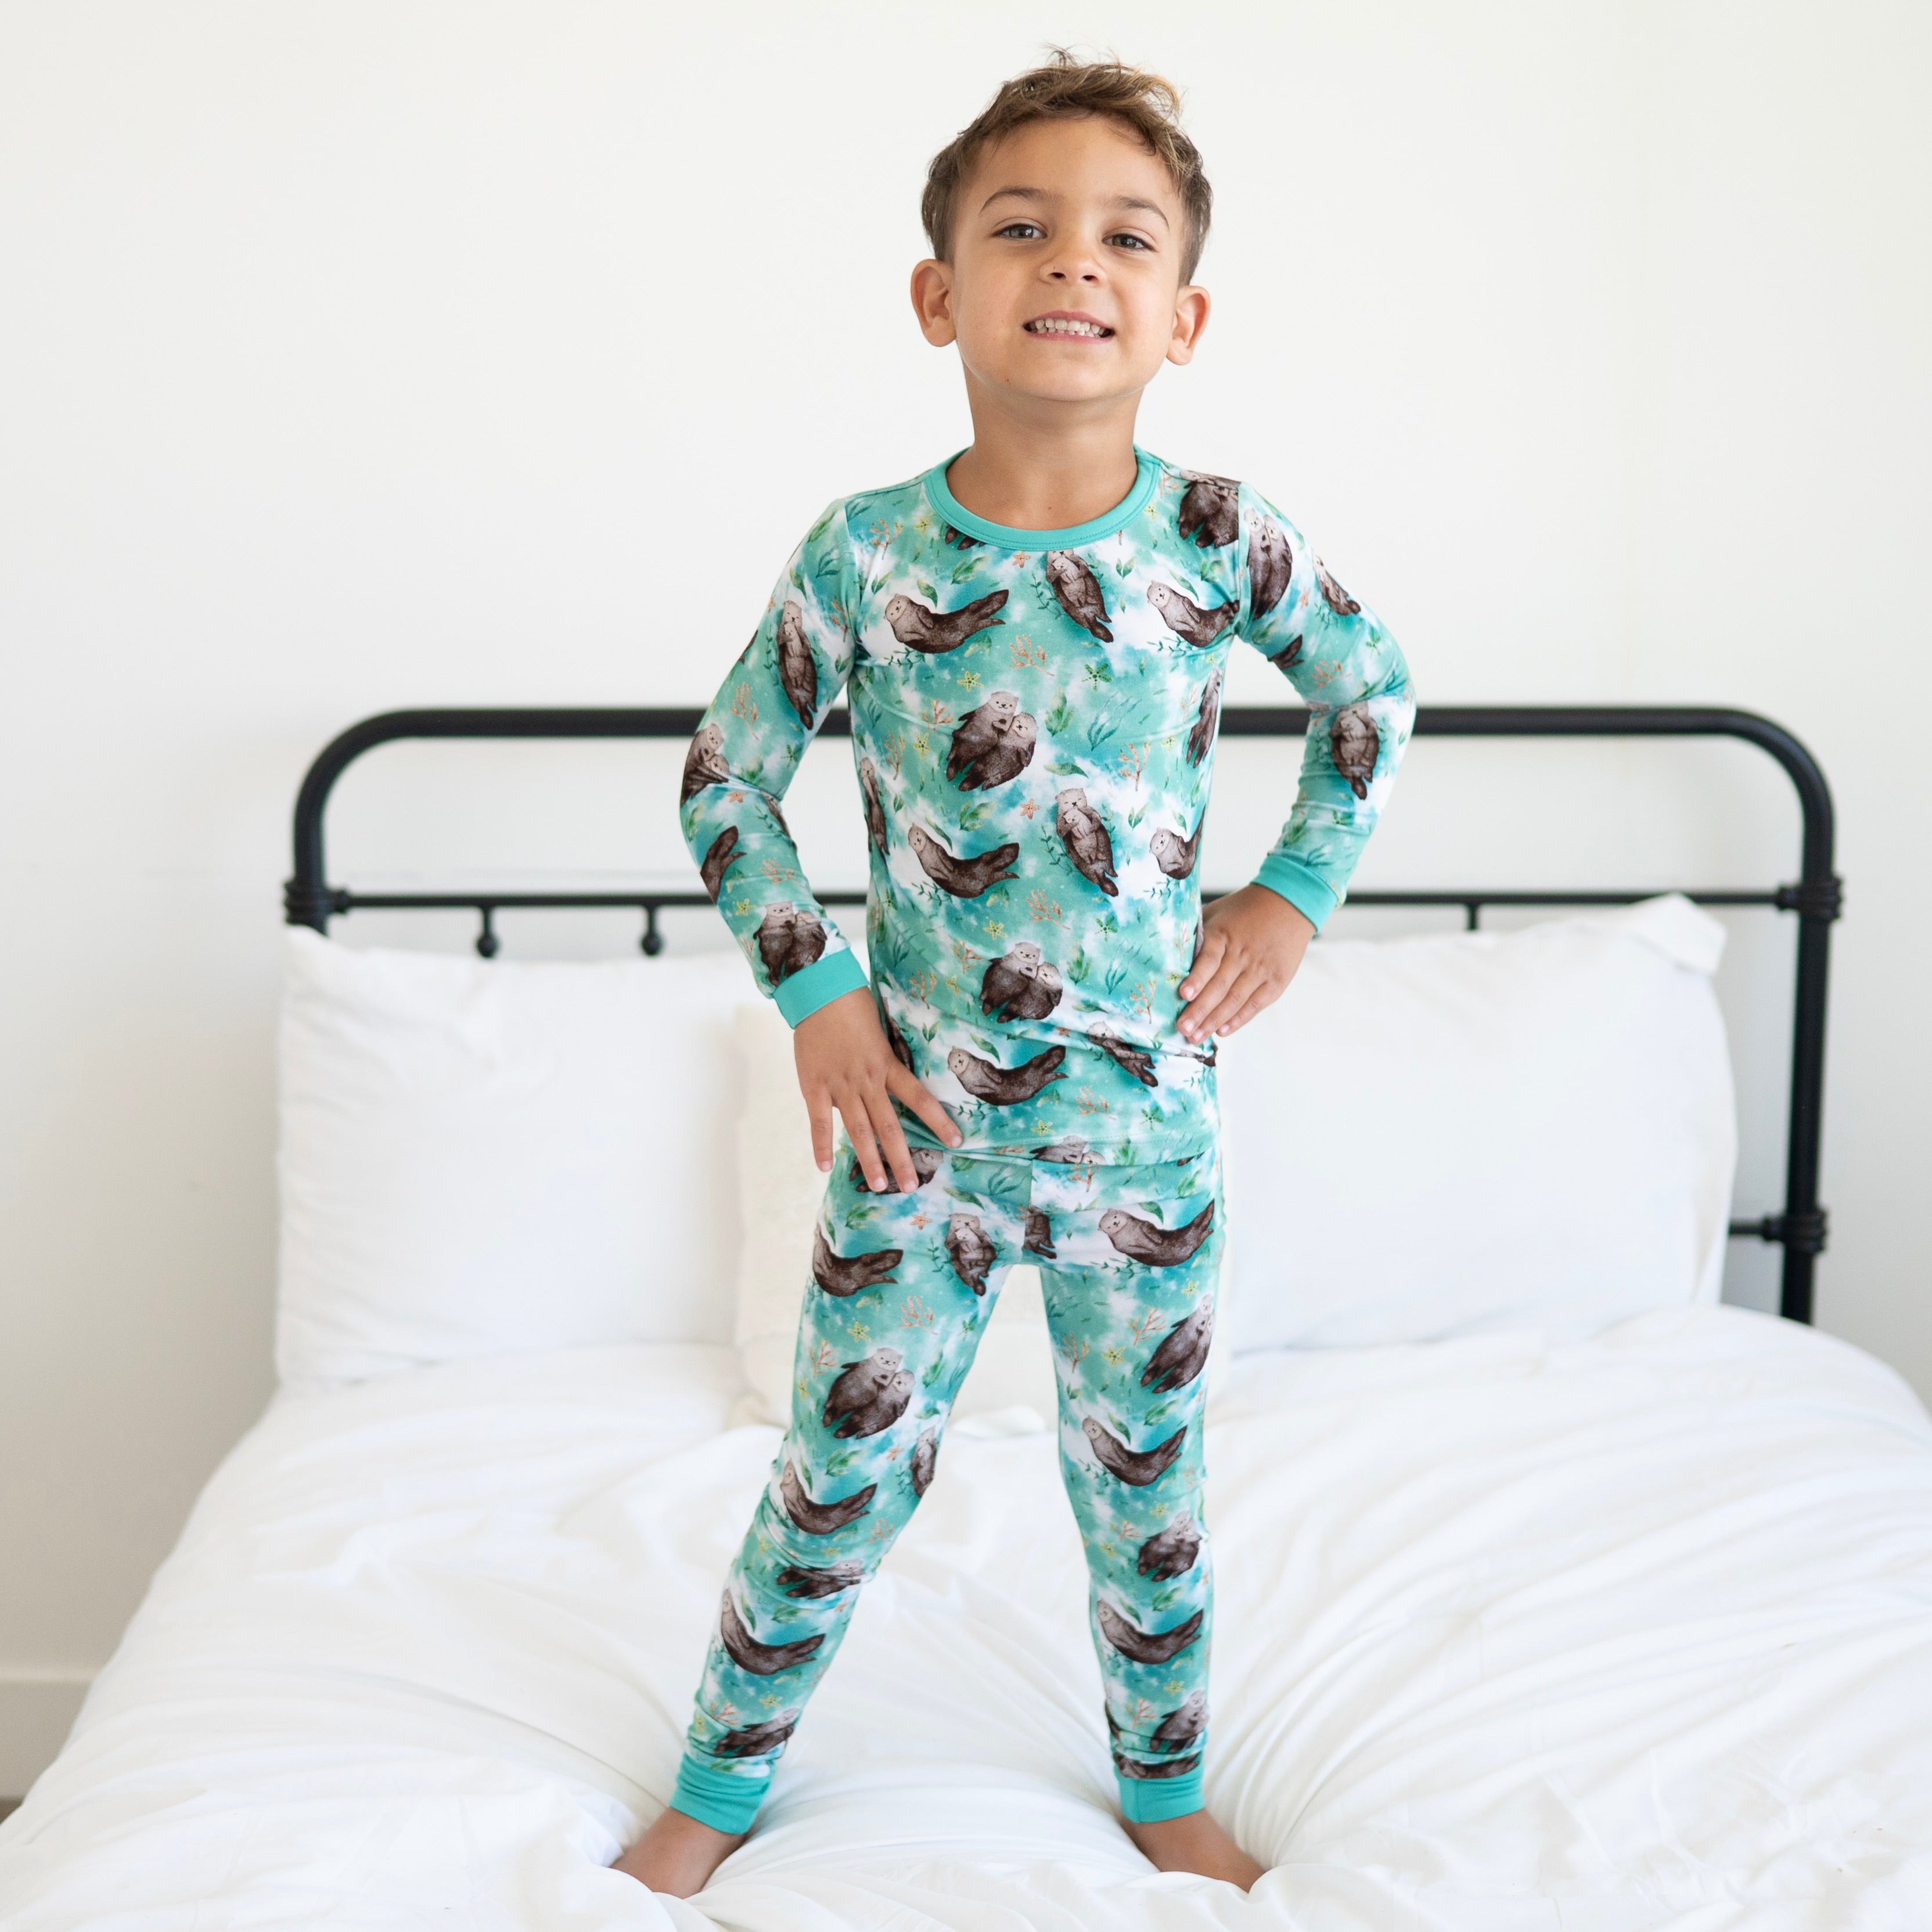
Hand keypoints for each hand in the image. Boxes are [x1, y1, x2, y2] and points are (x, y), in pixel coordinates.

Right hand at [795, 987, 961, 1191]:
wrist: (820, 992)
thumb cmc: (853, 1006)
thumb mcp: (879, 1033)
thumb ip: (885, 1060)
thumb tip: (892, 1082)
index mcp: (888, 1065)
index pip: (919, 1097)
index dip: (938, 1121)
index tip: (955, 1142)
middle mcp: (868, 1080)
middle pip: (889, 1125)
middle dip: (901, 1158)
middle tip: (912, 1186)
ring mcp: (841, 1085)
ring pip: (859, 1130)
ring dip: (869, 1159)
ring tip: (879, 1185)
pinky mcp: (814, 1086)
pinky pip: (819, 1121)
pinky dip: (820, 1145)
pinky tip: (825, 1167)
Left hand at [1177, 884, 1314, 1042]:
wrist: (1289, 904)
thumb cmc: (1244, 910)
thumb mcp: (1217, 913)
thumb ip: (1197, 934)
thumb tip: (1170, 956)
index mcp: (1224, 935)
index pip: (1209, 959)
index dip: (1197, 978)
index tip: (1183, 994)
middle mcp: (1243, 953)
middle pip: (1219, 986)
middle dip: (1199, 1010)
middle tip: (1183, 1029)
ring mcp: (1261, 969)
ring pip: (1235, 1000)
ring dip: (1214, 1021)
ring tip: (1196, 1037)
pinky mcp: (1276, 980)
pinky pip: (1255, 1004)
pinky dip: (1239, 1019)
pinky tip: (1222, 1032)